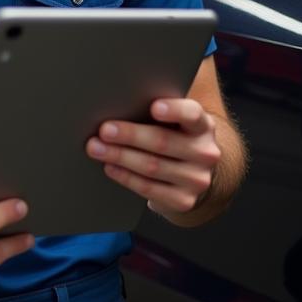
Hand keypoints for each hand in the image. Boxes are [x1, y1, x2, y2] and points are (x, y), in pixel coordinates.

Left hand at [85, 97, 221, 219]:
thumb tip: (118, 100)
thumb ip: (157, 109)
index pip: (192, 114)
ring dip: (119, 156)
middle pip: (163, 142)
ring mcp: (196, 179)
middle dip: (129, 135)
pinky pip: (148, 188)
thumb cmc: (173, 137)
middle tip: (104, 130)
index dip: (174, 110)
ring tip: (97, 148)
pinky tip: (110, 167)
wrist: (193, 173)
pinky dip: (125, 177)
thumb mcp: (174, 121)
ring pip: (152, 167)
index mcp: (202, 125)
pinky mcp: (183, 201)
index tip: (154, 107)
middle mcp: (204, 153)